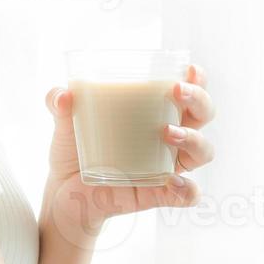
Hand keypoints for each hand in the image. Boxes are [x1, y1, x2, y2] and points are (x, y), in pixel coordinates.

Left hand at [42, 64, 215, 235]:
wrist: (63, 193)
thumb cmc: (74, 149)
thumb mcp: (65, 122)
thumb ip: (59, 103)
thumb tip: (62, 95)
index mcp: (155, 111)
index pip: (189, 90)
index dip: (198, 78)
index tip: (189, 69)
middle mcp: (170, 136)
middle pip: (204, 115)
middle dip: (199, 100)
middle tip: (177, 91)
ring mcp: (167, 165)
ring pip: (203, 151)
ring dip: (194, 139)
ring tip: (168, 132)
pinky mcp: (158, 193)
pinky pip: (187, 195)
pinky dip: (187, 190)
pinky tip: (173, 182)